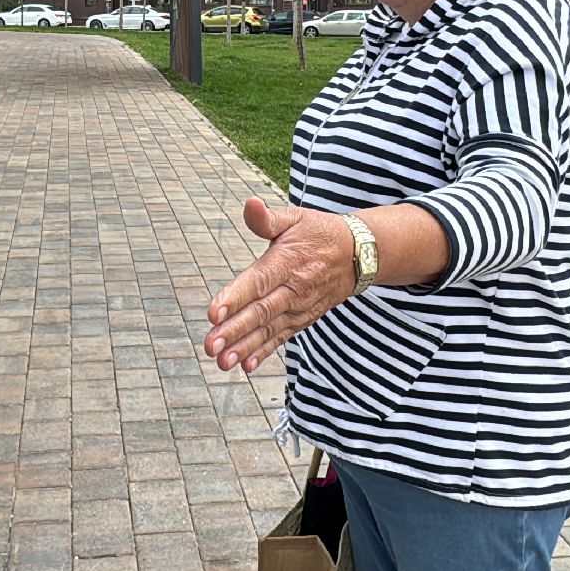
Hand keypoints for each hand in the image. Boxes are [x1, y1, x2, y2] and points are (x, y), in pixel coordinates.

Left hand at [203, 198, 356, 373]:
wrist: (358, 255)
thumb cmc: (318, 233)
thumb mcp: (296, 218)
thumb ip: (268, 219)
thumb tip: (250, 205)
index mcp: (287, 262)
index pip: (258, 282)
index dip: (235, 298)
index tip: (213, 313)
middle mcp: (294, 288)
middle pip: (261, 311)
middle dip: (234, 330)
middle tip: (210, 345)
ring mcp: (299, 307)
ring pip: (269, 330)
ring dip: (245, 347)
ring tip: (223, 362)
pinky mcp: (302, 319)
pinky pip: (281, 337)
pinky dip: (264, 352)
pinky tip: (246, 365)